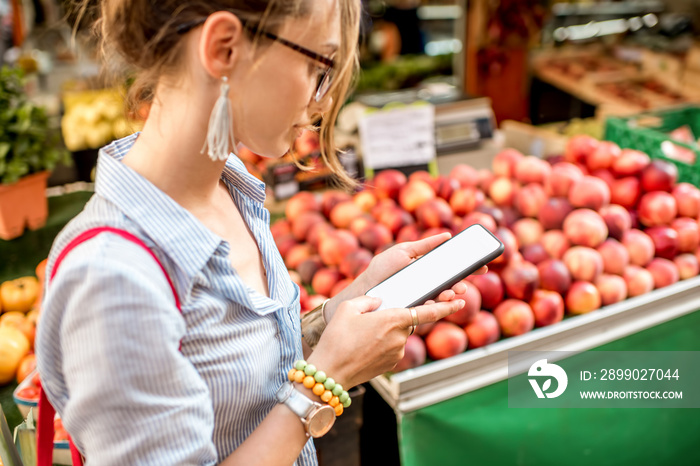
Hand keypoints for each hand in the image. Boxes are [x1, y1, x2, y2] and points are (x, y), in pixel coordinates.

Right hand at [308, 295, 464, 388]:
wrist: (330, 372)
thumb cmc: (336, 338)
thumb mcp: (348, 307)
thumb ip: (369, 299)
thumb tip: (380, 301)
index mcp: (393, 319)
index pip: (429, 312)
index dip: (447, 306)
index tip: (460, 302)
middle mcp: (400, 337)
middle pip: (407, 321)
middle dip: (395, 318)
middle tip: (371, 321)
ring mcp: (397, 353)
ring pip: (398, 335)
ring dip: (386, 332)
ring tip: (360, 336)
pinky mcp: (391, 364)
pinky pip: (391, 348)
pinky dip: (382, 344)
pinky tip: (363, 347)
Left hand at [325, 232, 486, 320]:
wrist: (366, 290)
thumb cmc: (383, 269)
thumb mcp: (404, 252)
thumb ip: (425, 245)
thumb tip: (447, 236)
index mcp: (427, 269)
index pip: (452, 268)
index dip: (468, 268)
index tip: (482, 265)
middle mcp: (428, 285)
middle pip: (452, 284)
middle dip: (462, 282)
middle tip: (468, 280)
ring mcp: (423, 298)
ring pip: (444, 298)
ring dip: (452, 294)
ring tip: (456, 290)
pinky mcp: (416, 310)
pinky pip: (431, 309)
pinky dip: (439, 305)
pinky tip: (443, 300)